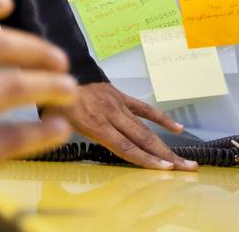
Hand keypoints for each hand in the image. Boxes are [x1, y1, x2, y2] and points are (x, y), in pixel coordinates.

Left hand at [44, 82, 196, 170]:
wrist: (60, 69)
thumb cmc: (55, 101)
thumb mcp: (52, 123)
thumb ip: (60, 137)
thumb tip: (59, 146)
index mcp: (94, 123)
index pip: (125, 145)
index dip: (145, 159)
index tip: (164, 169)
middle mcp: (111, 114)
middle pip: (142, 139)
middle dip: (166, 156)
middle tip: (186, 169)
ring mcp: (118, 104)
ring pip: (147, 127)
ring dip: (167, 145)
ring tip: (186, 159)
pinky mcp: (121, 96)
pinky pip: (144, 108)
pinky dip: (161, 118)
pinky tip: (177, 128)